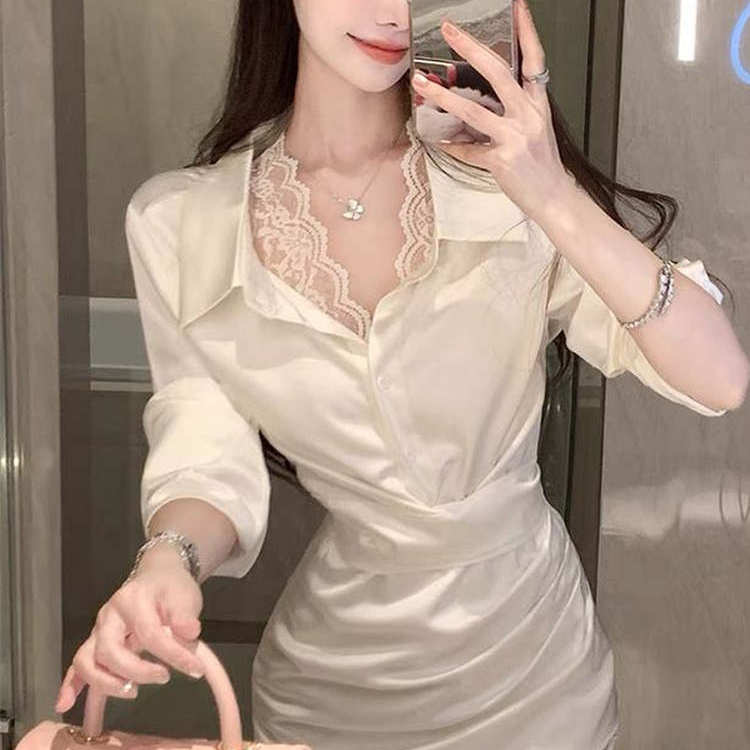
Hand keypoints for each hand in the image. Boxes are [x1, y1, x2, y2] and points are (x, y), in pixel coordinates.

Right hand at [55, 548, 204, 712]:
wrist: (157, 576)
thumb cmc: (171, 588)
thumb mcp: (185, 596)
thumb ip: (185, 616)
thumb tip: (189, 632)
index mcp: (132, 600)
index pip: (149, 633)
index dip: (173, 654)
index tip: (195, 669)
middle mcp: (109, 615)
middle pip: (109, 649)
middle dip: (135, 670)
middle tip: (164, 677)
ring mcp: (98, 630)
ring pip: (87, 660)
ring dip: (105, 682)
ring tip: (132, 691)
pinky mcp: (94, 643)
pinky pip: (77, 665)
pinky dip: (71, 685)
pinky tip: (65, 703)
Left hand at [409, 0, 574, 220]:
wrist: (553, 197)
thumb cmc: (541, 164)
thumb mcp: (534, 129)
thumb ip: (512, 110)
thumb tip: (478, 96)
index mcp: (538, 105)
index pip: (534, 59)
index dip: (527, 31)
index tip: (517, 5)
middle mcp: (528, 116)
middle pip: (497, 72)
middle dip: (471, 48)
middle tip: (449, 30)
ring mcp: (515, 137)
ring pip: (474, 110)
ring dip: (443, 96)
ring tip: (421, 84)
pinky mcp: (502, 159)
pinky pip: (468, 149)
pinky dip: (452, 145)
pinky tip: (438, 140)